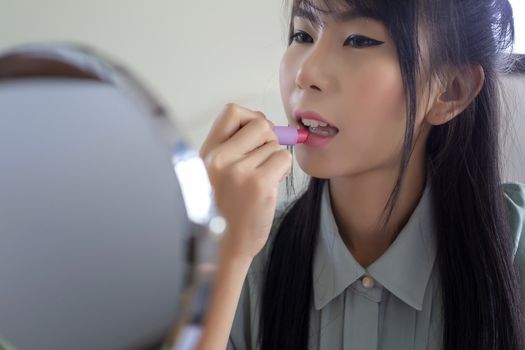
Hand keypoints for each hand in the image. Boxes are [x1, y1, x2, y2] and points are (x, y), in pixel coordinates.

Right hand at [200, 103, 291, 259]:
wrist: (226, 246)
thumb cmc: (226, 209)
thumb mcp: (217, 172)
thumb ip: (234, 146)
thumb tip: (266, 123)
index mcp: (208, 152)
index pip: (232, 111)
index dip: (250, 117)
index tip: (255, 135)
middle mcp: (219, 158)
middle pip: (261, 124)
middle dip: (269, 139)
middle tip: (262, 161)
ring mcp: (239, 170)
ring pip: (275, 144)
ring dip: (275, 160)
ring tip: (261, 180)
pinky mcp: (259, 184)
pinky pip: (284, 159)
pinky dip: (283, 171)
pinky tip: (270, 186)